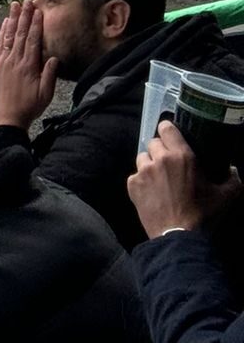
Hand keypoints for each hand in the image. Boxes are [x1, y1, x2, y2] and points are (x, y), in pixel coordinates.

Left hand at [0, 0, 58, 131]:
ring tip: (15, 5)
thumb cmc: (29, 107)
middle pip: (21, 33)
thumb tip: (54, 57)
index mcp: (28, 66)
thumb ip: (50, 75)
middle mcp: (15, 60)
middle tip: (27, 0)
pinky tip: (4, 22)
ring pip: (9, 35)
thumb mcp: (45, 94)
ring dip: (12, 19)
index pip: (33, 40)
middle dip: (24, 16)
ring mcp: (5, 61)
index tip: (38, 11)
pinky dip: (2, 31)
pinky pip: (0, 44)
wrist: (6, 117)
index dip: (35, 25)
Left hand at [129, 120, 242, 234]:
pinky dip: (141, 183)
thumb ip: (233, 181)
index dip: (168, 131)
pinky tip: (152, 195)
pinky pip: (135, 176)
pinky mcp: (132, 185)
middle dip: (161, 152)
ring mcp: (143, 171)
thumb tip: (234, 170)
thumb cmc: (203, 216)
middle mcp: (160, 158)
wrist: (179, 240)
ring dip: (150, 165)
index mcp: (182, 156)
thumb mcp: (224, 198)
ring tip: (159, 181)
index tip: (172, 139)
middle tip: (169, 166)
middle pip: (154, 143)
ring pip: (142, 158)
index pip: (166, 127)